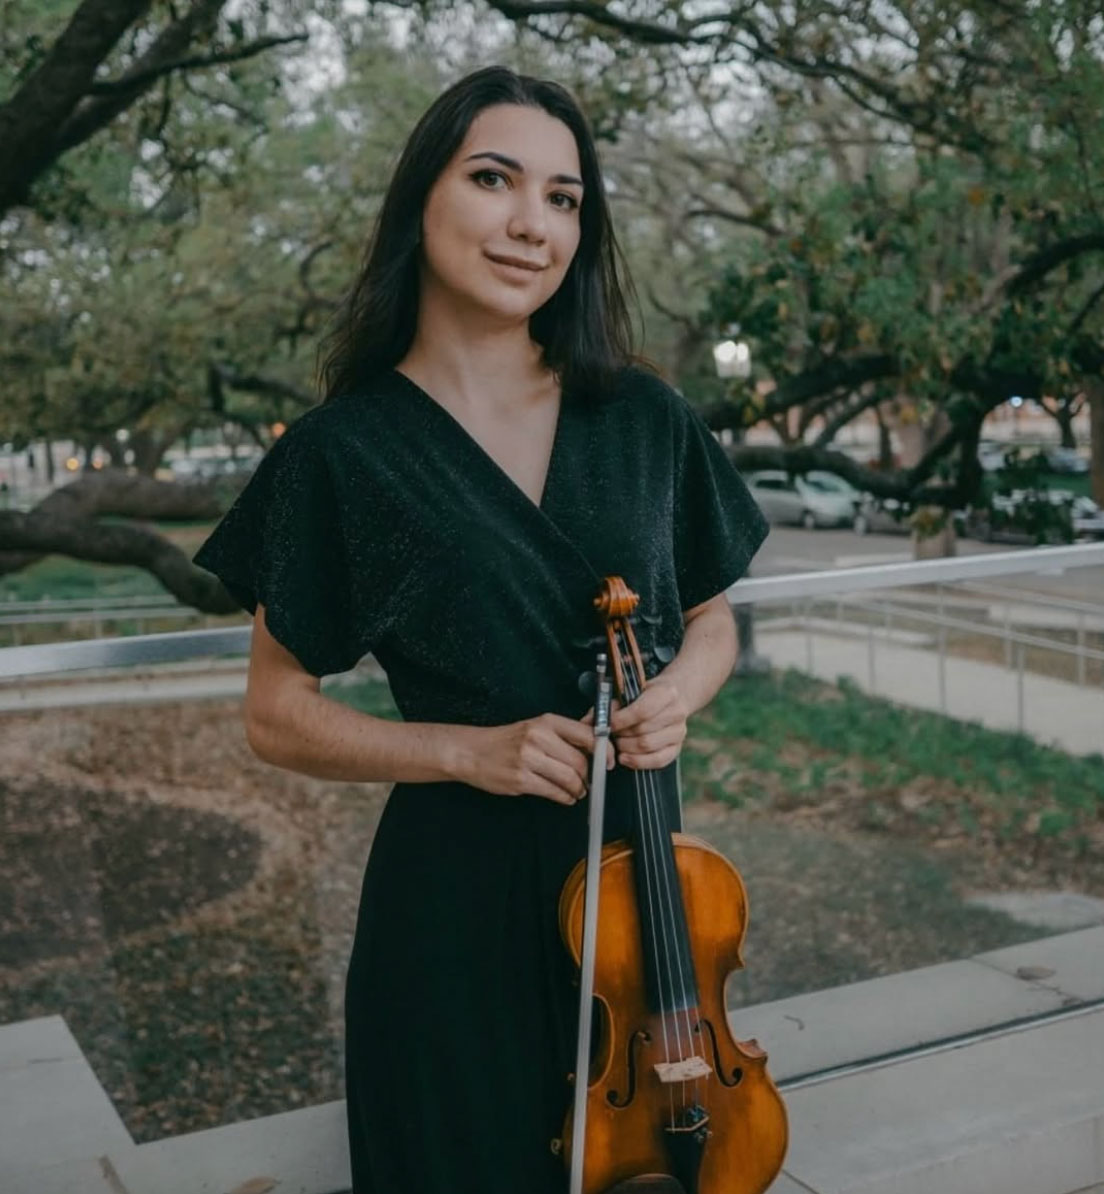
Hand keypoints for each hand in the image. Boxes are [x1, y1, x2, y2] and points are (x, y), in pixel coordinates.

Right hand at [462, 714, 606, 805]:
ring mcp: (529, 759)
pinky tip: (565, 796)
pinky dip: (566, 798)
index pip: (587, 734)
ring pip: (570, 779)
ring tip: (578, 791)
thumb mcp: (536, 727)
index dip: (604, 751)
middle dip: (590, 776)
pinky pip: (554, 792)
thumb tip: (597, 739)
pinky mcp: (521, 780)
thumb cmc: (507, 740)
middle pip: (580, 761)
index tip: (609, 761)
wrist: (472, 751)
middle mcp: (538, 737)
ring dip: (579, 790)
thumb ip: (565, 733)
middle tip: (590, 782)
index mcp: (546, 722)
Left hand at [607, 678, 687, 769]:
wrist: (673, 698)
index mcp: (667, 693)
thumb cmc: (646, 694)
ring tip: (617, 743)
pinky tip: (624, 758)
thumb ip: (614, 703)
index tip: (608, 724)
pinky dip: (638, 761)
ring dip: (626, 747)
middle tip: (610, 734)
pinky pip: (658, 760)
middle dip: (622, 734)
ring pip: (648, 746)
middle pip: (643, 730)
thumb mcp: (632, 690)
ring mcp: (679, 732)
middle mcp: (677, 713)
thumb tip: (596, 720)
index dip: (622, 720)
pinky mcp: (677, 748)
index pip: (643, 711)